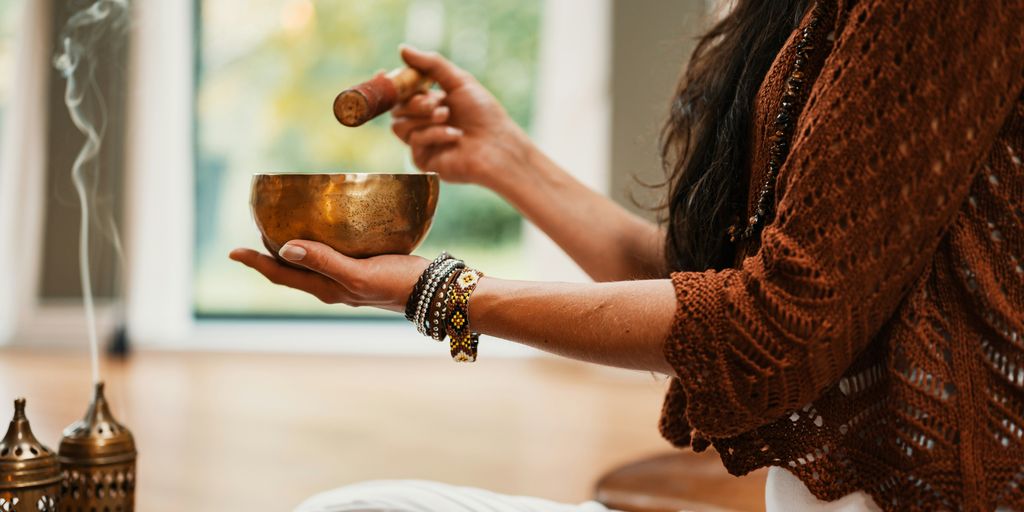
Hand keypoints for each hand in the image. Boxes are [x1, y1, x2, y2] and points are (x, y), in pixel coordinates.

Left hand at [229, 241, 428, 313]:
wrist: (436, 291)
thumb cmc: (399, 284)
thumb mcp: (359, 274)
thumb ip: (325, 261)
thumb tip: (285, 248)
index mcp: (326, 288)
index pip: (281, 275)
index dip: (256, 262)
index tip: (233, 251)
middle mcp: (333, 285)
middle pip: (291, 270)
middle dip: (269, 254)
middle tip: (254, 230)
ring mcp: (348, 278)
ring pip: (310, 263)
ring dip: (292, 248)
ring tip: (281, 228)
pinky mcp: (365, 268)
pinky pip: (331, 255)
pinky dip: (319, 242)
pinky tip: (327, 228)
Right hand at [391, 45, 536, 193]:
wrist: (498, 145)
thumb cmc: (484, 114)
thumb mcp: (459, 81)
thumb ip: (431, 65)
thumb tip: (402, 49)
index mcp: (430, 103)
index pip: (402, 93)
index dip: (392, 84)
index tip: (384, 72)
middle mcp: (423, 123)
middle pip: (396, 108)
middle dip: (414, 102)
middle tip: (435, 102)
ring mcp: (422, 143)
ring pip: (399, 125)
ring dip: (423, 118)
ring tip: (446, 116)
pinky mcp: (423, 160)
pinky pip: (414, 141)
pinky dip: (434, 134)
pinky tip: (455, 135)